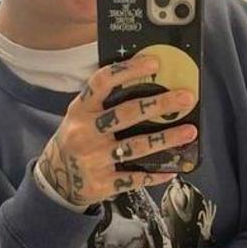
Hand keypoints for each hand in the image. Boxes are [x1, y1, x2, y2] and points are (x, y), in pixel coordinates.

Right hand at [38, 56, 198, 207]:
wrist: (56, 181)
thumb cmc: (77, 139)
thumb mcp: (81, 116)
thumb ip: (105, 104)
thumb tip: (148, 82)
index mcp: (80, 110)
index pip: (102, 82)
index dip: (128, 70)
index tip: (154, 63)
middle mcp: (85, 133)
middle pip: (126, 114)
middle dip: (159, 104)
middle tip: (186, 98)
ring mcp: (93, 160)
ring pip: (136, 147)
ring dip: (166, 139)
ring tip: (190, 131)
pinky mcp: (102, 184)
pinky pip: (134, 178)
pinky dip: (156, 174)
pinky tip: (174, 169)